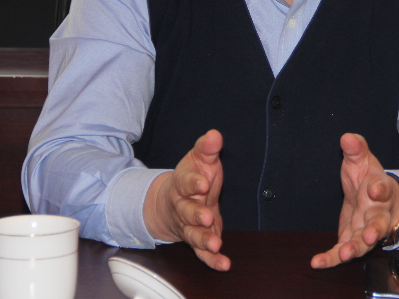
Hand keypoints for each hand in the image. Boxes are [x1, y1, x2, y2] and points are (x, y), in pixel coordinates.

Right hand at [143, 129, 229, 270]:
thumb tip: (215, 135)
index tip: (203, 183)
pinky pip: (202, 253)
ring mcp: (189, 225)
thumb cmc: (192, 176)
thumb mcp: (199, 159)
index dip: (193, 183)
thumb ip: (207, 148)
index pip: (185, 182)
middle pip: (186, 211)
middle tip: (206, 215)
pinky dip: (212, 260)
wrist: (174, 200)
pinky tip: (224, 263)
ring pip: (193, 234)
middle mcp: (182, 207)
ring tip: (215, 243)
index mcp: (182, 184)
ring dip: (203, 239)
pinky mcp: (197, 239)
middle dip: (195, 214)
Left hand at [310, 133, 398, 268]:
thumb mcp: (362, 161)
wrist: (374, 198)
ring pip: (364, 243)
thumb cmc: (368, 179)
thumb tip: (347, 137)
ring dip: (355, 249)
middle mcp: (377, 213)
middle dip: (375, 230)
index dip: (379, 189)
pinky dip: (331, 259)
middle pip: (379, 223)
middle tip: (369, 235)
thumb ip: (355, 149)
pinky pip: (342, 252)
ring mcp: (366, 230)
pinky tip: (317, 263)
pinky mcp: (352, 241)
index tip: (374, 189)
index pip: (383, 188)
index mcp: (381, 190)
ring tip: (345, 254)